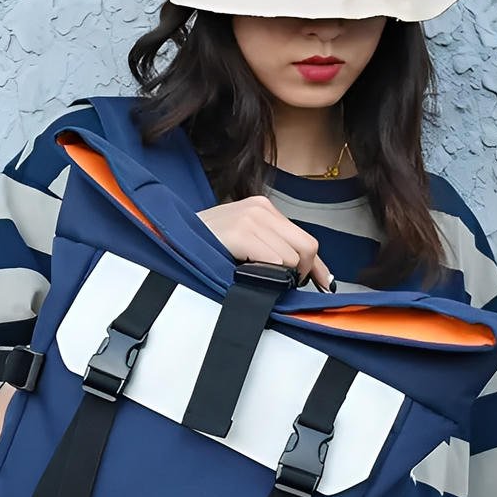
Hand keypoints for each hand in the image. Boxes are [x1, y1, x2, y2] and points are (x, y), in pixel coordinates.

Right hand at [196, 196, 334, 291]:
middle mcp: (260, 208)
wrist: (170, 242)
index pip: (306, 239)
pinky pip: (275, 261)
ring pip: (292, 258)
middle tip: (284, 287)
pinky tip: (249, 275)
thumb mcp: (246, 246)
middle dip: (302, 273)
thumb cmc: (205, 249)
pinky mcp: (240, 232)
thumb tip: (316, 276)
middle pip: (307, 247)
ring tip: (257, 279)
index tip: (325, 285)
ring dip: (281, 277)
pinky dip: (269, 275)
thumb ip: (276, 253)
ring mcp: (250, 218)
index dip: (317, 267)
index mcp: (264, 209)